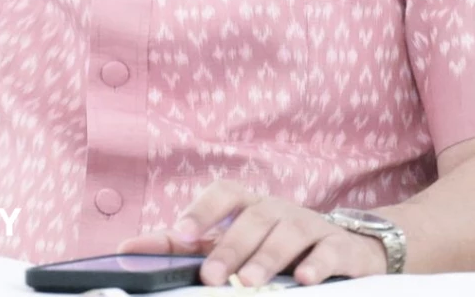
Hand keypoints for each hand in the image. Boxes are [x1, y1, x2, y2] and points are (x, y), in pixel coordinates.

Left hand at [118, 182, 388, 286]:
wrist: (347, 247)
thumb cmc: (273, 245)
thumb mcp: (230, 243)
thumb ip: (181, 247)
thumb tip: (126, 248)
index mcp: (249, 205)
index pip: (224, 193)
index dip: (202, 210)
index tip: (180, 235)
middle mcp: (279, 209)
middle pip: (254, 218)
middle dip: (231, 247)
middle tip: (212, 275)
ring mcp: (312, 226)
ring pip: (289, 233)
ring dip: (268, 257)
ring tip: (250, 281)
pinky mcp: (342, 248)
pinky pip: (331, 252)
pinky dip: (317, 264)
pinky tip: (302, 279)